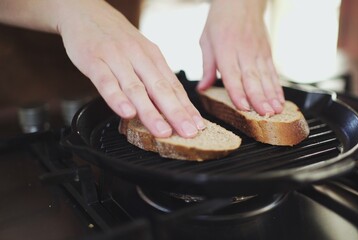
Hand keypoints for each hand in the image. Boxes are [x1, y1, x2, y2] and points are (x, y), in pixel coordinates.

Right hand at [58, 0, 204, 137]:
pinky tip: (127, 113)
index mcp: (153, 56)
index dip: (187, 108)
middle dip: (176, 113)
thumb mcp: (141, 52)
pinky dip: (117, 99)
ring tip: (162, 131)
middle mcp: (138, 57)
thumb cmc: (116, 38)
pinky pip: (106, 82)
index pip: (174, 86)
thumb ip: (153, 77)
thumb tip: (171, 105)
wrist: (85, 11)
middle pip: (160, 89)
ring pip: (136, 88)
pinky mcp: (94, 60)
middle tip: (188, 132)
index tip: (198, 126)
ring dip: (150, 112)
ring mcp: (116, 58)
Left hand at [197, 0, 284, 115]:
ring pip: (266, 77)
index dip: (238, 92)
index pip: (232, 75)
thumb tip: (201, 89)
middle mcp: (244, 52)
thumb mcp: (206, 41)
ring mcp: (258, 53)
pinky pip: (272, 73)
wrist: (242, 1)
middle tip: (265, 114)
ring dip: (272, 96)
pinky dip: (277, 88)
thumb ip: (206, 67)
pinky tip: (280, 100)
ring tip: (276, 111)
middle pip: (252, 79)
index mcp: (225, 49)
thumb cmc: (221, 20)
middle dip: (259, 99)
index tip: (243, 107)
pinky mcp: (267, 53)